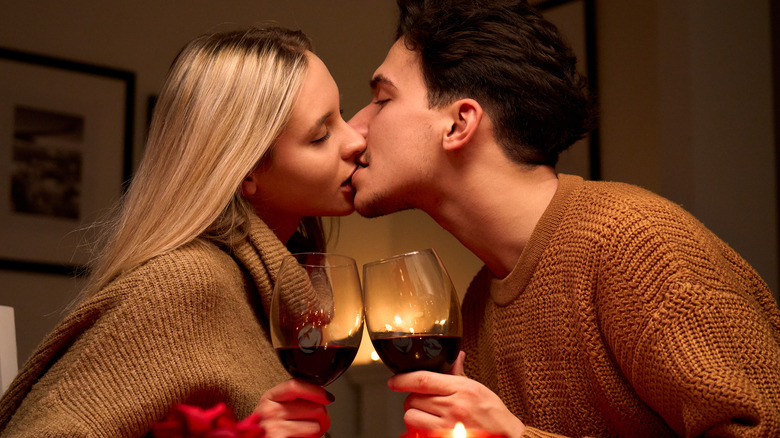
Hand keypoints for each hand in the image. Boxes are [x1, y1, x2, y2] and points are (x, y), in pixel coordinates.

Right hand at [254, 378, 333, 437]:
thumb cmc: (268, 426)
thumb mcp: (275, 406)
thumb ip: (293, 397)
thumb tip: (323, 396)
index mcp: (270, 397)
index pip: (296, 386)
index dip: (316, 390)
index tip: (327, 397)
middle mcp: (270, 411)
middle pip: (315, 408)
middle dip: (322, 417)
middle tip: (314, 422)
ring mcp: (274, 428)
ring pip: (316, 426)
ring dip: (316, 431)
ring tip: (305, 432)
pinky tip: (300, 437)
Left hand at [388, 351, 525, 437]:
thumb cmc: (494, 415)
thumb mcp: (478, 389)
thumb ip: (460, 374)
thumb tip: (456, 356)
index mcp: (462, 389)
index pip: (423, 380)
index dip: (402, 379)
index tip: (393, 381)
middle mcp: (453, 407)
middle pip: (413, 399)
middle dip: (413, 399)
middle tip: (424, 402)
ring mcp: (448, 426)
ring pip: (412, 417)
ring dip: (414, 415)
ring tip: (427, 415)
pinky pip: (418, 432)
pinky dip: (420, 429)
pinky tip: (431, 426)